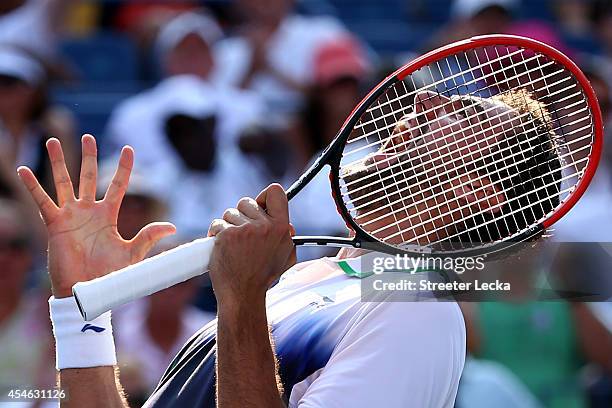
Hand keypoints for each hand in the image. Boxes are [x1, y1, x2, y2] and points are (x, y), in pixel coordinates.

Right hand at [17, 135, 175, 297]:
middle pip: (89, 177)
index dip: (124, 167)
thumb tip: (172, 227)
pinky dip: (32, 186)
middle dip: (89, 157)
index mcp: (108, 215)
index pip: (118, 185)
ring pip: (64, 182)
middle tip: (89, 137)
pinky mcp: (54, 224)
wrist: (86, 291)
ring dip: (59, 162)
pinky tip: (24, 170)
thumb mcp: (132, 253)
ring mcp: (70, 216)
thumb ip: (149, 236)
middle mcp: (89, 211)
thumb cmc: (108, 275)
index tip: (129, 148)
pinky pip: (42, 201)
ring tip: (52, 140)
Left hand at [207, 184, 295, 308]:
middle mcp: (264, 225)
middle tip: (243, 233)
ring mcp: (244, 230)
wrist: (243, 294)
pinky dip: (216, 233)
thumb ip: (287, 238)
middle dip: (242, 215)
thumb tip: (287, 225)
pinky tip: (221, 247)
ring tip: (232, 244)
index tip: (259, 207)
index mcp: (281, 227)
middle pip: (247, 201)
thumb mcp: (285, 257)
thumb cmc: (262, 277)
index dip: (264, 197)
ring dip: (228, 225)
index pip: (275, 192)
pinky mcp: (226, 235)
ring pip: (230, 213)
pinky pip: (217, 224)